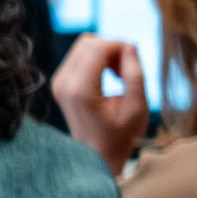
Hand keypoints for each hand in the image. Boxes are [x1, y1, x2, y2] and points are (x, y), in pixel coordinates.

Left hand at [51, 33, 149, 170]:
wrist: (96, 155)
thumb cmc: (120, 136)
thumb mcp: (137, 108)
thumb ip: (135, 75)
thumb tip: (130, 46)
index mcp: (81, 91)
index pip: (98, 47)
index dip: (121, 46)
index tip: (135, 62)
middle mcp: (64, 83)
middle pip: (89, 42)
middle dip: (113, 48)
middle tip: (127, 69)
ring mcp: (59, 82)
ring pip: (84, 46)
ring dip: (106, 53)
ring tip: (119, 74)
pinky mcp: (60, 82)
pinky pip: (80, 55)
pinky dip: (98, 59)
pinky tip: (109, 76)